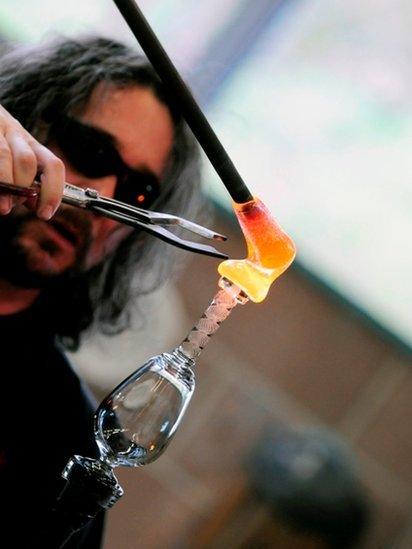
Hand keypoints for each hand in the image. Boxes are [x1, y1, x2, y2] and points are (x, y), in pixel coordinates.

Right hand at [0, 104, 64, 219]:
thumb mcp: (15, 161)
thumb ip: (27, 183)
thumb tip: (34, 203)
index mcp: (32, 145)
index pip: (54, 166)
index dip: (53, 193)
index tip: (44, 214)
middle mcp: (16, 134)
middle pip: (27, 161)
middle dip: (22, 189)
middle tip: (11, 205)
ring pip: (4, 155)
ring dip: (4, 184)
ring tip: (1, 205)